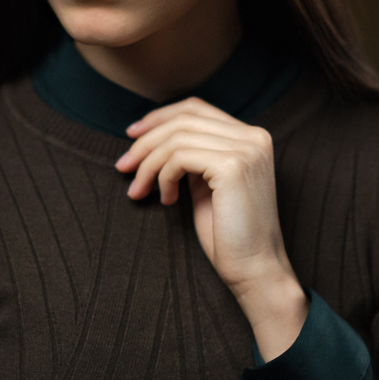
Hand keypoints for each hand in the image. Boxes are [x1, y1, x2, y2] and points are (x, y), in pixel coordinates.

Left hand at [114, 97, 307, 358]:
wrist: (256, 270)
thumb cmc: (230, 235)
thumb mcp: (208, 185)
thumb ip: (193, 157)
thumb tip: (155, 137)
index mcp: (252, 137)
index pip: (196, 108)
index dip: (160, 117)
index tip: (132, 135)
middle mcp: (254, 137)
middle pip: (183, 119)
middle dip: (146, 141)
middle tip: (123, 166)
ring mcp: (246, 149)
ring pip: (177, 138)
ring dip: (148, 164)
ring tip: (139, 191)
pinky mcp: (233, 165)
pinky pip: (179, 157)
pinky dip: (163, 177)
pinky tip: (166, 200)